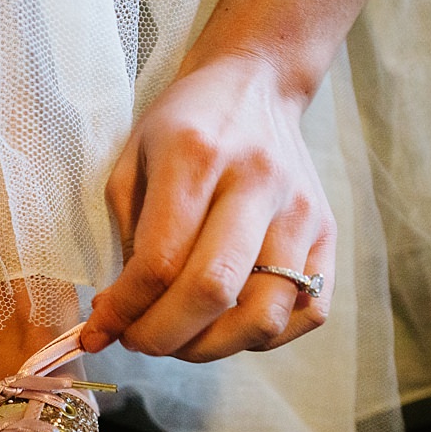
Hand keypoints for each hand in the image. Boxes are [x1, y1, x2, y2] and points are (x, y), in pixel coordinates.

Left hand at [82, 53, 334, 360]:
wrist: (255, 84)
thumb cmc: (181, 127)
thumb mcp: (132, 163)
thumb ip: (125, 240)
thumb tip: (117, 319)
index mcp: (196, 156)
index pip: (160, 261)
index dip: (125, 311)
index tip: (102, 330)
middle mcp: (256, 183)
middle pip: (213, 291)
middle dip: (163, 337)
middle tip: (138, 341)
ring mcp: (300, 211)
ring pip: (263, 314)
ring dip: (211, 347)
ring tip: (181, 338)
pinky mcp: (328, 232)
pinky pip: (307, 312)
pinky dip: (262, 337)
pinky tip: (228, 324)